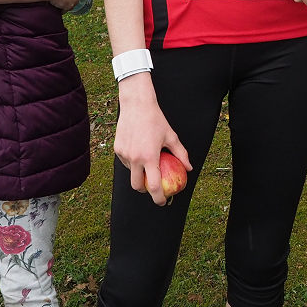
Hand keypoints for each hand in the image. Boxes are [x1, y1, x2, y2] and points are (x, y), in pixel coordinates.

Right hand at [114, 74, 192, 205]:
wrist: (136, 105)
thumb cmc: (156, 120)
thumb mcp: (172, 136)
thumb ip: (181, 154)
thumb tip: (189, 168)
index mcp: (149, 157)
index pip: (154, 186)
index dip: (158, 198)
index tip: (163, 202)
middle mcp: (135, 158)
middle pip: (137, 186)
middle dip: (145, 191)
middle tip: (153, 188)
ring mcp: (124, 154)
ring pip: (130, 173)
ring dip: (138, 173)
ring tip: (147, 162)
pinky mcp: (117, 149)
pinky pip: (125, 162)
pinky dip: (132, 162)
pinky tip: (138, 152)